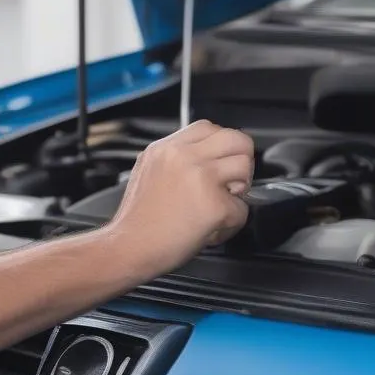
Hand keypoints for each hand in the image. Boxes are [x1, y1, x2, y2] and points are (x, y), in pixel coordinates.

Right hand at [108, 120, 253, 277]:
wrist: (129, 247)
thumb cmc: (137, 220)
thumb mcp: (147, 171)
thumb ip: (175, 160)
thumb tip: (204, 160)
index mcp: (165, 147)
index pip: (209, 127)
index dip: (221, 147)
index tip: (218, 164)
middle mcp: (183, 156)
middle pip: (236, 139)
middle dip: (241, 161)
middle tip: (229, 183)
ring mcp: (200, 178)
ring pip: (245, 167)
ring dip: (239, 190)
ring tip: (219, 204)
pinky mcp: (215, 205)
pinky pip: (242, 209)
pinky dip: (231, 223)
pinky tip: (211, 229)